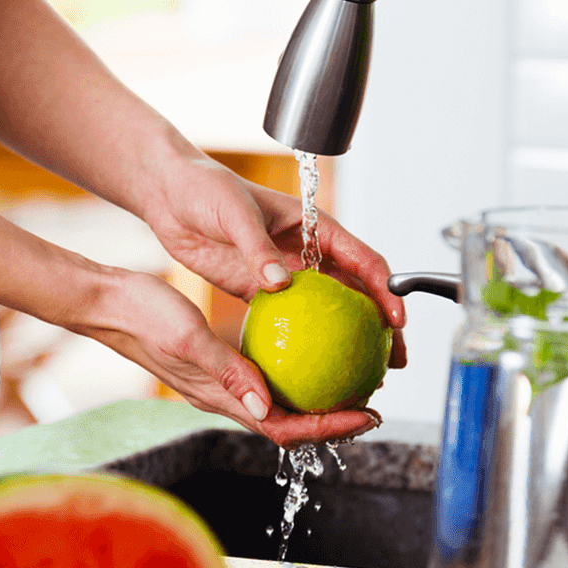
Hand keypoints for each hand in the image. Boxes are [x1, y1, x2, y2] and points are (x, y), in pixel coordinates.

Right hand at [74, 271, 384, 448]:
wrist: (109, 303)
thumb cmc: (143, 317)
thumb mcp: (188, 339)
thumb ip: (227, 371)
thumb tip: (266, 407)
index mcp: (219, 398)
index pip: (283, 428)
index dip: (328, 428)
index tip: (365, 417)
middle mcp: (225, 397)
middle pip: (289, 423)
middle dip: (333, 421)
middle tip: (371, 405)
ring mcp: (222, 383)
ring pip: (280, 402)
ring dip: (318, 400)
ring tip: (352, 382)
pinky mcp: (219, 364)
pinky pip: (267, 375)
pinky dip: (296, 370)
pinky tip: (313, 347)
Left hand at [140, 156, 406, 369]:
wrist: (170, 195)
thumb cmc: (205, 189)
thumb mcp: (234, 214)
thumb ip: (257, 247)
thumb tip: (279, 283)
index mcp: (313, 226)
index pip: (363, 261)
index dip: (387, 291)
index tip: (397, 320)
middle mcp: (306, 252)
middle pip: (357, 294)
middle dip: (381, 328)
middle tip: (393, 362)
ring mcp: (285, 273)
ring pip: (328, 313)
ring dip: (348, 342)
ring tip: (363, 378)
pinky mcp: (258, 290)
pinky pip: (289, 321)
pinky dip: (304, 344)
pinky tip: (309, 372)